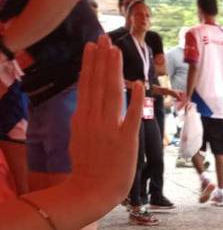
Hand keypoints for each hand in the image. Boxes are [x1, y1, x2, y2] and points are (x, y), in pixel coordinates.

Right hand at [68, 34, 142, 211]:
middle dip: (102, 60)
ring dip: (114, 71)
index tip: (92, 47)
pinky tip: (137, 83)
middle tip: (105, 38)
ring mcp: (109, 129)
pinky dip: (135, 99)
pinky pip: (131, 116)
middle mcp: (94, 120)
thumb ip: (84, 122)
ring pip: (111, 93)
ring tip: (115, 52)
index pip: (86, 86)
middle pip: (98, 84)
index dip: (90, 64)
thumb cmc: (87, 170)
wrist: (92, 191)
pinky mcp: (126, 141)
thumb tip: (85, 107)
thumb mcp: (79, 140)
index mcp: (82, 119)